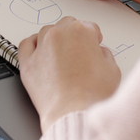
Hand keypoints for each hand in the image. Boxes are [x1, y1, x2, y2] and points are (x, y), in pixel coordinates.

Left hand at [19, 17, 120, 131]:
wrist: (74, 114)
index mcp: (82, 31)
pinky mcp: (28, 63)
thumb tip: (98, 53)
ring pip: (47, 32)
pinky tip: (41, 52)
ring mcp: (41, 47)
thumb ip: (105, 54)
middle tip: (79, 52)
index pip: (90, 27)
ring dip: (55, 39)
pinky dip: (33, 45)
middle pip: (68, 25)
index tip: (93, 45)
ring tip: (61, 55)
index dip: (94, 38)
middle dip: (75, 36)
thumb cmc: (93, 95)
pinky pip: (27, 44)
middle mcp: (60, 34)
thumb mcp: (112, 69)